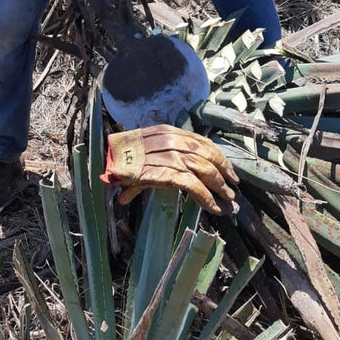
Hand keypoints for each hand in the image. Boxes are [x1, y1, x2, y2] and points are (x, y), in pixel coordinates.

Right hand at [100, 125, 238, 214]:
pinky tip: (213, 207)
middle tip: (232, 185)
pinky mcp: (167, 173)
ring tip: (227, 198)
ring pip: (204, 169)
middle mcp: (172, 140)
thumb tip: (157, 179)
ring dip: (219, 186)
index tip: (227, 169)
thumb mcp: (141, 153)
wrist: (106, 159)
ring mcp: (170, 156)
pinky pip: (193, 185)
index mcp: (168, 132)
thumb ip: (153, 163)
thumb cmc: (120, 157)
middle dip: (223, 170)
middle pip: (207, 154)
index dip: (218, 156)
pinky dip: (206, 197)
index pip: (202, 141)